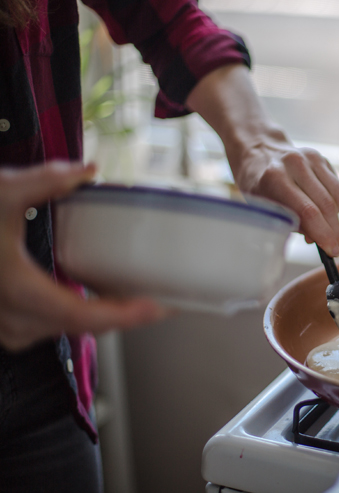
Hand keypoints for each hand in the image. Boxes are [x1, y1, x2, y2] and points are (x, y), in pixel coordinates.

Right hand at [0, 162, 166, 351]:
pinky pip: (41, 326)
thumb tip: (88, 169)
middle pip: (77, 326)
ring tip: (126, 299)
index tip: (156, 311)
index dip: (123, 316)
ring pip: (59, 330)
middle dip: (118, 316)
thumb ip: (45, 181)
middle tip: (154, 302)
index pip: (81, 316)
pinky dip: (67, 314)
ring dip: (93, 316)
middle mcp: (7, 317)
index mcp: (15, 290)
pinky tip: (80, 294)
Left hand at [186, 64, 338, 256]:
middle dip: (334, 232)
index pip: (308, 212)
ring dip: (335, 219)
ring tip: (325, 229)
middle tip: (335, 249)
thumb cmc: (257, 183)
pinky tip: (323, 211)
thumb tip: (316, 239)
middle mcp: (295, 164)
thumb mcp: (262, 205)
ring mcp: (311, 158)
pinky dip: (335, 205)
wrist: (257, 148)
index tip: (332, 252)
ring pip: (337, 196)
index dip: (323, 235)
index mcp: (274, 178)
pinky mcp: (322, 158)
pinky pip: (337, 188)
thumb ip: (289, 221)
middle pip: (326, 205)